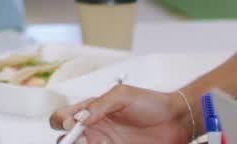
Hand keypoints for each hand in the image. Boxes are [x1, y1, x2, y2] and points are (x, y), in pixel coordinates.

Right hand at [49, 85, 192, 143]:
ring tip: (99, 143)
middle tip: (83, 140)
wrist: (175, 120)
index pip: (63, 118)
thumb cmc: (150, 103)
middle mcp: (94, 130)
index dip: (61, 122)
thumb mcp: (122, 96)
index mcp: (91, 111)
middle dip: (68, 142)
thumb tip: (79, 118)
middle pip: (66, 140)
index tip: (72, 125)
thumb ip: (99, 105)